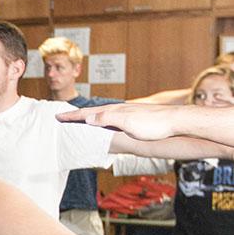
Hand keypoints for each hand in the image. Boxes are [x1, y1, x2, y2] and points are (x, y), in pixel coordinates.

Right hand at [56, 103, 176, 140]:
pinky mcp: (132, 119)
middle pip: (92, 112)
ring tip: (79, 121)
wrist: (176, 121)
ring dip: (88, 118)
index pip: (87, 113)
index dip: (72, 116)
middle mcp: (118, 110)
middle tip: (64, 117)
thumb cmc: (154, 124)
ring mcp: (125, 114)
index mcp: (113, 111)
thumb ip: (107, 119)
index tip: (58, 116)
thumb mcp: (127, 123)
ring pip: (100, 115)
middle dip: (77, 115)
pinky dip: (100, 121)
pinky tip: (103, 124)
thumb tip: (88, 118)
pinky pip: (109, 119)